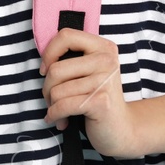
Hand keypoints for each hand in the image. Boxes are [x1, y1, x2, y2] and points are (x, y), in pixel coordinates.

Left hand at [39, 28, 148, 158]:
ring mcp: (105, 81)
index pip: (65, 36)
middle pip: (55, 69)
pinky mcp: (101, 102)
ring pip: (56, 91)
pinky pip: (62, 106)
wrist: (121, 129)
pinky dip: (55, 116)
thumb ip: (71, 60)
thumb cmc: (97, 100)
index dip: (49, 54)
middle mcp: (107, 60)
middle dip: (47, 89)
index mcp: (103, 47)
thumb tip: (43, 61)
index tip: (46, 70)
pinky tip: (61, 121)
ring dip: (52, 106)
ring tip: (61, 112)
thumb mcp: (88, 72)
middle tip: (53, 100)